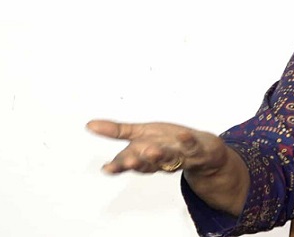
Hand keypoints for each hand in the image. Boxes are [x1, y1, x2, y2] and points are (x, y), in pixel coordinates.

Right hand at [87, 120, 228, 174]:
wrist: (205, 153)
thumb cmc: (168, 142)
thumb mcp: (141, 134)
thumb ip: (117, 131)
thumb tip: (88, 125)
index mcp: (145, 156)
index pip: (129, 162)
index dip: (119, 166)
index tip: (107, 168)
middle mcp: (161, 159)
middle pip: (148, 164)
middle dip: (138, 163)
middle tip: (129, 161)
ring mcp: (180, 156)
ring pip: (169, 159)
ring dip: (160, 156)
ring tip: (152, 150)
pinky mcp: (198, 150)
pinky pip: (193, 147)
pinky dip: (189, 142)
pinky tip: (184, 135)